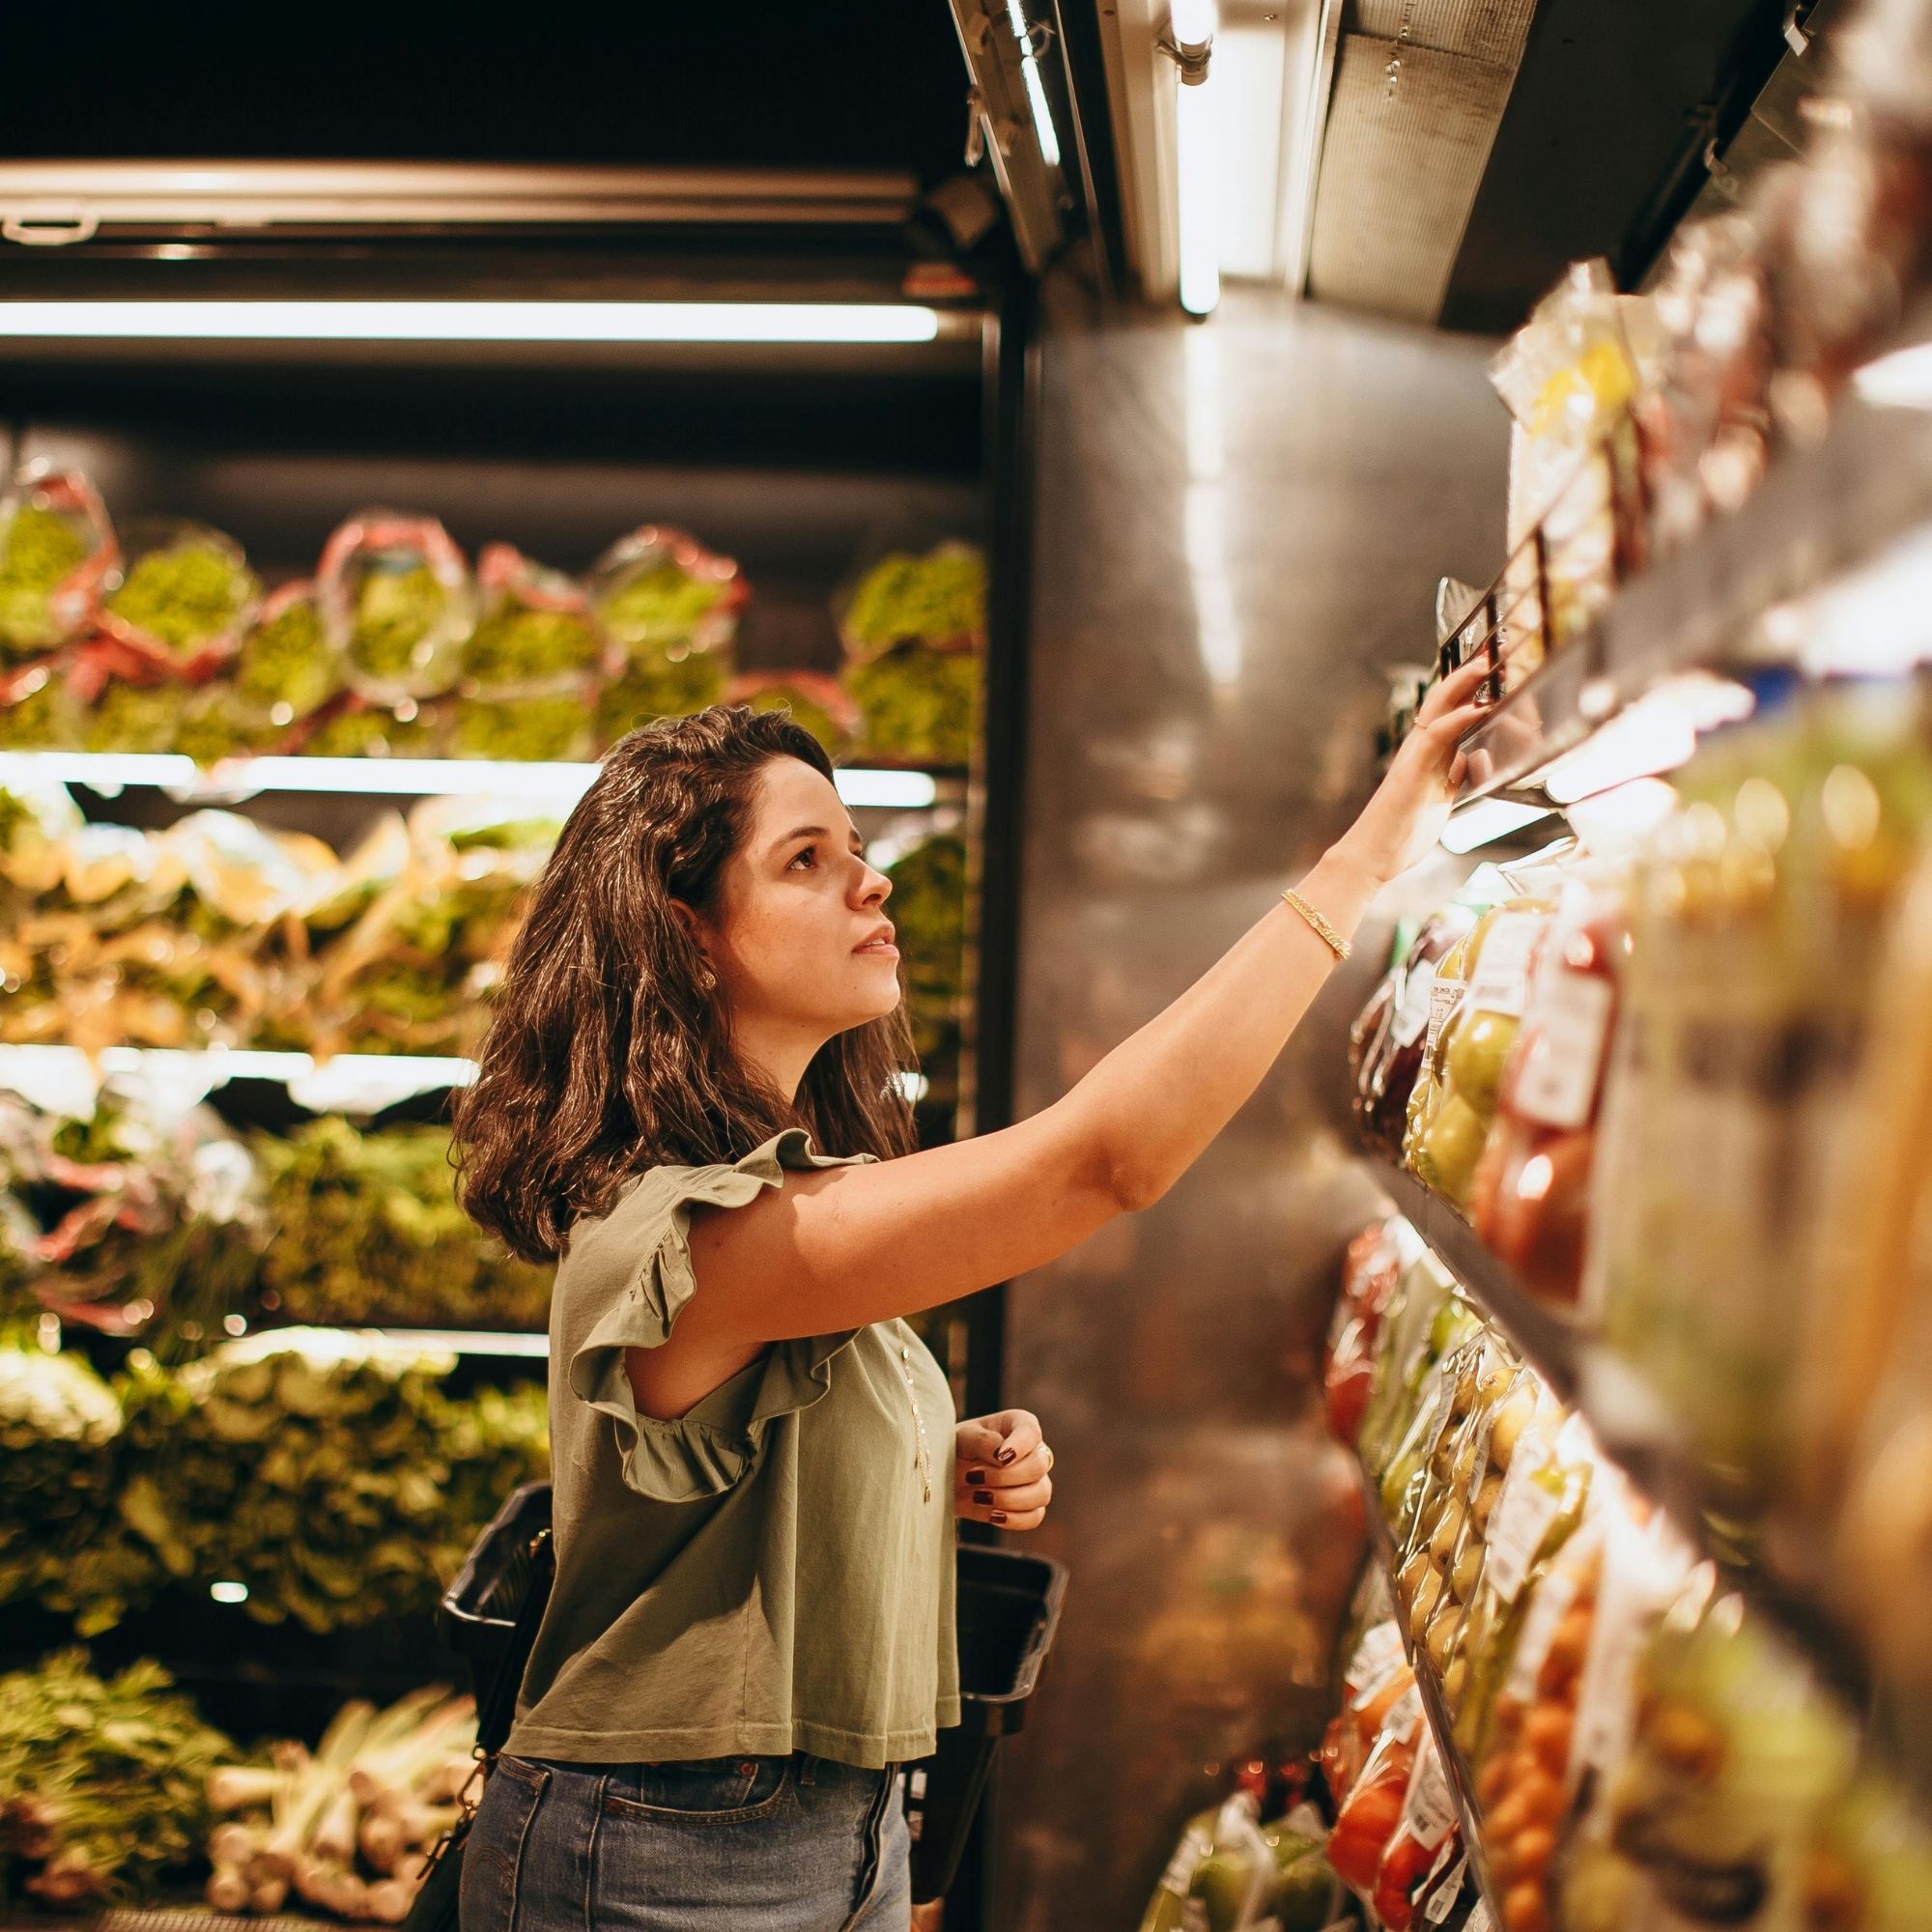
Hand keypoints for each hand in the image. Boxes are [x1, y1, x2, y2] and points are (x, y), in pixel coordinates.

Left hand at [954, 1409, 1053, 1531]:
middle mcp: (1033, 1451)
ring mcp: (1035, 1481)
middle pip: (1038, 1466)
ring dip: (1008, 1499)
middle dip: (1005, 1476)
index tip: (999, 1458)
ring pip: (1041, 1493)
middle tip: (974, 1476)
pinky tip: (993, 1514)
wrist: (946, 1478)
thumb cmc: (956, 1449)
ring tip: (979, 1496)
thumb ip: (981, 1440)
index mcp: (1019, 1425)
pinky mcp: (1030, 1507)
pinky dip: (1014, 1519)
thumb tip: (1000, 1453)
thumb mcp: (961, 1437)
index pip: (1031, 1432)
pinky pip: (1035, 1517)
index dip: (1019, 1446)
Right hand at [1329, 656, 1493, 887]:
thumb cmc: (1402, 832)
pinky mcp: (1413, 771)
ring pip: (1437, 709)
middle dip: (1466, 676)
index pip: (1449, 713)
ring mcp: (1415, 758)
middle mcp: (1419, 750)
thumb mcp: (1440, 799)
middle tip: (1489, 653)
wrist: (1373, 856)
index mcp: (1427, 757)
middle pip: (1443, 700)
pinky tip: (1477, 708)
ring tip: (1484, 665)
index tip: (1490, 671)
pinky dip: (1457, 719)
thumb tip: (1470, 761)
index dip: (1468, 690)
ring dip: (1462, 685)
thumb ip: (1453, 777)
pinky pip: (1436, 736)